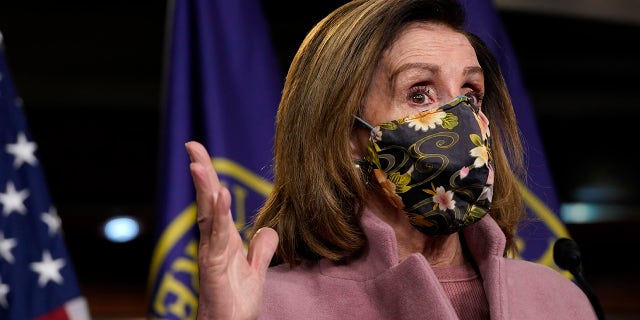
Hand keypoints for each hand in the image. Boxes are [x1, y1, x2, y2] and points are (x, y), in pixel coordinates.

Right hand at [185, 141, 278, 319]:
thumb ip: (262, 249)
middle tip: (192, 145)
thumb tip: (267, 230)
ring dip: (205, 189)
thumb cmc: (236, 303)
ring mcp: (210, 254)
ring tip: (200, 166)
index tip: (199, 152)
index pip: (215, 201)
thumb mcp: (256, 271)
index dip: (209, 177)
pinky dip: (217, 217)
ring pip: (206, 216)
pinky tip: (218, 197)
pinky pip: (215, 239)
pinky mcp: (212, 268)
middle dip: (200, 172)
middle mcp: (213, 242)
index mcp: (224, 239)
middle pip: (206, 201)